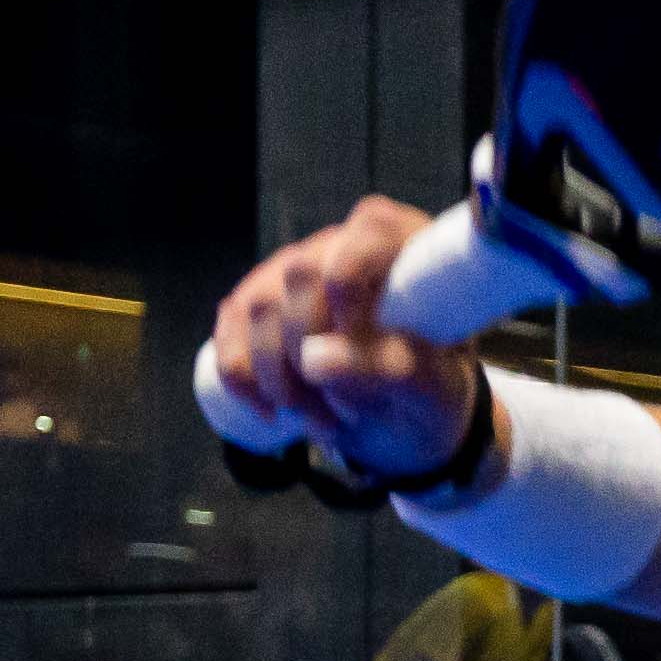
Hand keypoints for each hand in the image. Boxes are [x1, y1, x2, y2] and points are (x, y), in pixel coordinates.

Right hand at [206, 196, 490, 482]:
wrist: (407, 414)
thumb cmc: (431, 388)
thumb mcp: (431, 387)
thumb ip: (386, 369)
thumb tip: (313, 361)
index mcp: (399, 244)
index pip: (360, 241)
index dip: (348, 291)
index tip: (358, 352)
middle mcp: (339, 244)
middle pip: (297, 274)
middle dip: (310, 353)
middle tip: (343, 409)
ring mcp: (291, 270)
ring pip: (256, 308)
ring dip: (280, 379)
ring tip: (322, 420)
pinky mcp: (258, 304)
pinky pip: (229, 333)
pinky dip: (243, 380)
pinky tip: (273, 411)